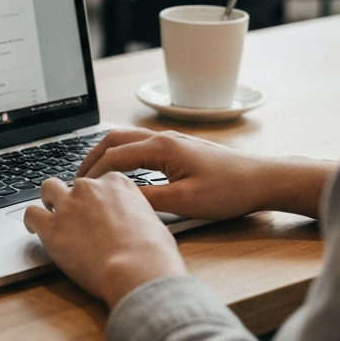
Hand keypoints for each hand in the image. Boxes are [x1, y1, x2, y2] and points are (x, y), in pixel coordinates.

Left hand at [23, 172, 185, 308]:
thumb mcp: (152, 221)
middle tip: (75, 214)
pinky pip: (31, 214)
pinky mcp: (51, 227)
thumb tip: (133, 225)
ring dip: (49, 201)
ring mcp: (69, 205)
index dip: (97, 196)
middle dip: (74, 197)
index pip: (100, 180)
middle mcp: (91, 188)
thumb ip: (135, 214)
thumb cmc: (152, 253)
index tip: (97, 208)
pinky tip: (32, 228)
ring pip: (48, 189)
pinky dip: (30, 220)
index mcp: (117, 183)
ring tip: (49, 214)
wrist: (137, 269)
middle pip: (75, 184)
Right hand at [77, 128, 331, 221]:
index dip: (92, 174)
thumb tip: (118, 201)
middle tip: (77, 179)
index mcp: (160, 147)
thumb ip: (148, 200)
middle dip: (91, 157)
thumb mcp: (185, 202)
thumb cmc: (228, 190)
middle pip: (114, 139)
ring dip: (107, 154)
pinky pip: (141, 144)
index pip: (113, 157)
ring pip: (127, 139)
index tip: (79, 191)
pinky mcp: (180, 147)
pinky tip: (123, 173)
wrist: (261, 179)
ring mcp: (172, 140)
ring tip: (93, 175)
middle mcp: (163, 138)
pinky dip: (123, 155)